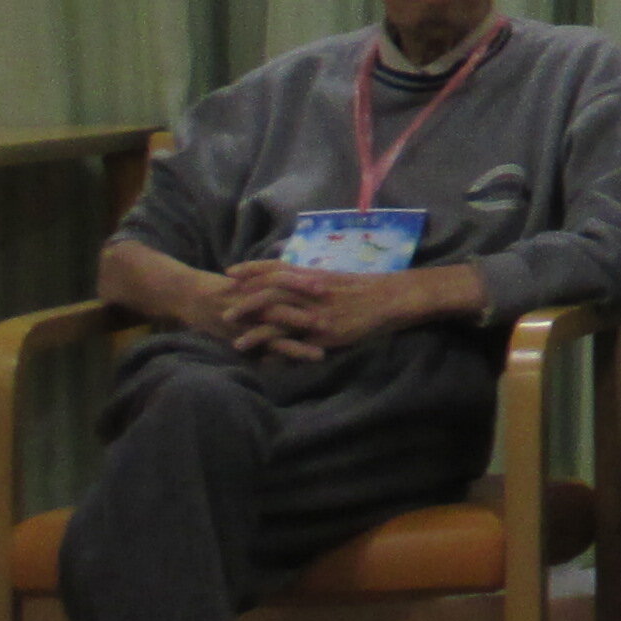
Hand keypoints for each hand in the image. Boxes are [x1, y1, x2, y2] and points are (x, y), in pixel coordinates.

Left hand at [213, 262, 475, 361]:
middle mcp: (313, 290)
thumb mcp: (343, 279)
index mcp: (317, 275)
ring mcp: (317, 311)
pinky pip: (292, 338)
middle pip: (271, 289)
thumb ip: (319, 282)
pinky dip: (271, 344)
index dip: (254, 268)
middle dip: (245, 296)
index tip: (231, 270)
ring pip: (276, 313)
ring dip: (251, 322)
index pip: (279, 267)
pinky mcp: (323, 332)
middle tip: (223, 303)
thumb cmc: (373, 289)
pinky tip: (256, 353)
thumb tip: (301, 283)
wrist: (397, 298)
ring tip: (230, 332)